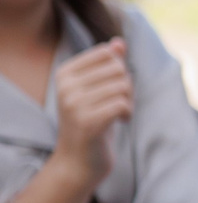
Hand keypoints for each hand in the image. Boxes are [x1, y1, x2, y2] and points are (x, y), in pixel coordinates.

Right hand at [50, 39, 131, 189]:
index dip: (119, 69)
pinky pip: (122, 104)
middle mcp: (65, 86)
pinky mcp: (87, 121)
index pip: (107, 53)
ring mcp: (73, 104)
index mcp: (65, 73)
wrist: (79, 160)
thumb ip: (108, 64)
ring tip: (118, 113)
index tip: (112, 87)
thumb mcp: (98, 89)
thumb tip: (119, 42)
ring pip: (123, 86)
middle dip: (126, 86)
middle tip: (118, 103)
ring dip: (129, 100)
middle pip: (118, 69)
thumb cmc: (93, 120)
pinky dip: (128, 112)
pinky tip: (120, 121)